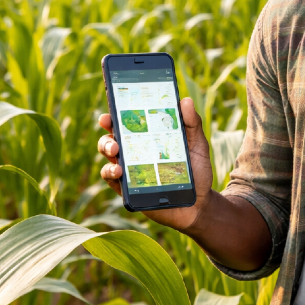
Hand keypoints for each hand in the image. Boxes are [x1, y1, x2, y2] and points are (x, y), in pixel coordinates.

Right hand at [97, 97, 213, 231]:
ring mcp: (130, 169)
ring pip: (108, 155)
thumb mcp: (198, 145)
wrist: (198, 204)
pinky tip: (118, 170)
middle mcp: (136, 151)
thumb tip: (185, 100)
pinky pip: (111, 178)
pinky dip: (110, 172)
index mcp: (150, 137)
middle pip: (114, 134)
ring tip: (115, 150)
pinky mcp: (128, 188)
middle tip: (111, 124)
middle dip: (108, 127)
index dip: (119, 110)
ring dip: (106, 148)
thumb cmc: (197, 171)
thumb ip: (192, 123)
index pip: (130, 120)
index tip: (114, 102)